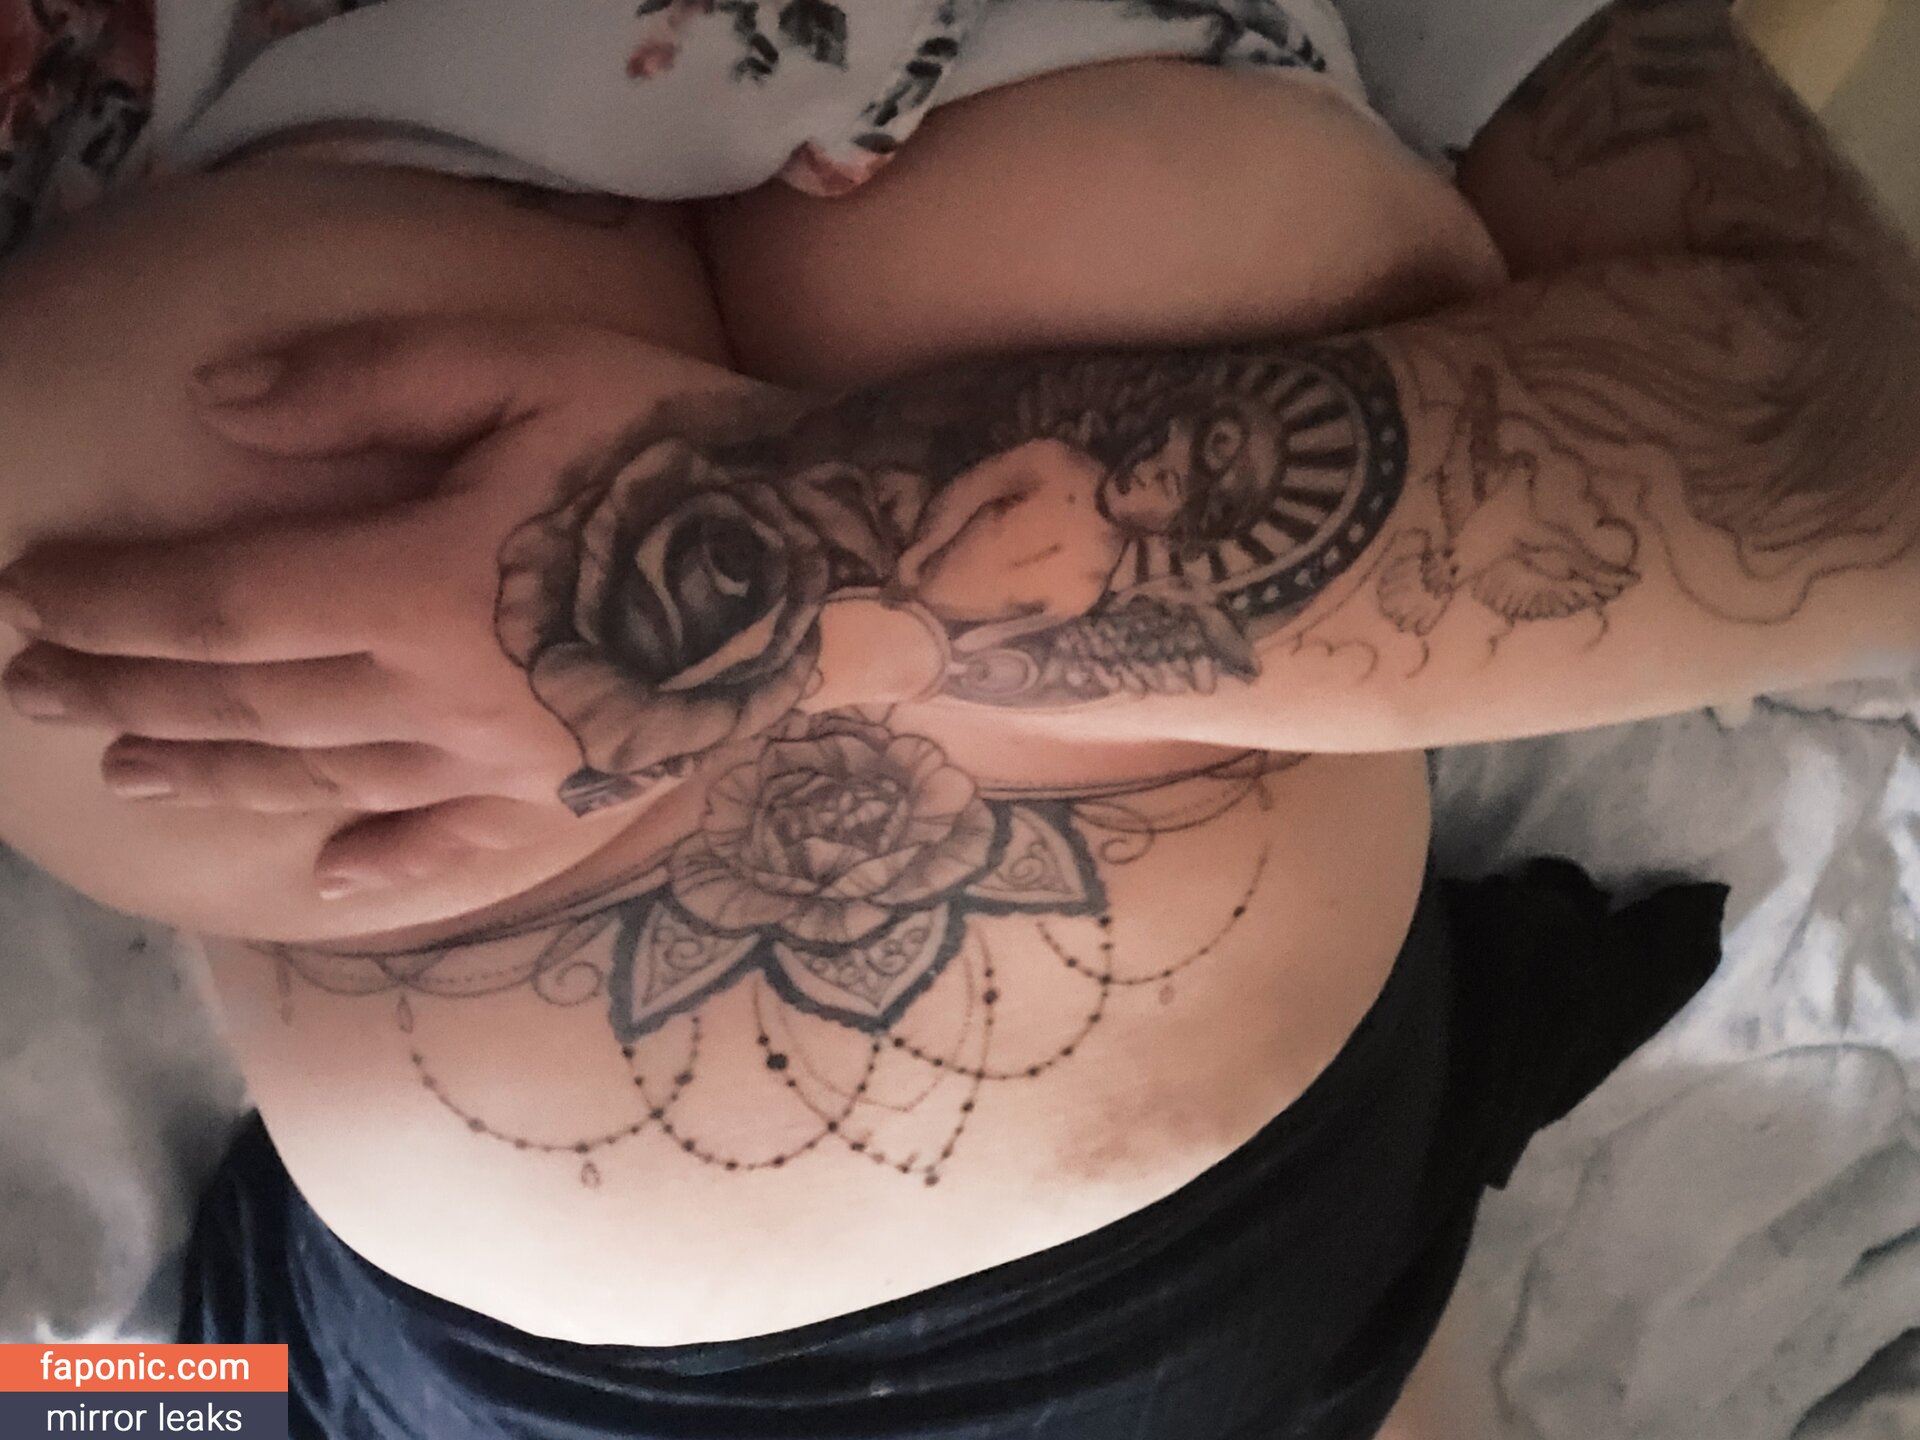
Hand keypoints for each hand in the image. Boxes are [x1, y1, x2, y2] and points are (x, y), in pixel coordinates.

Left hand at [0, 319, 772, 896]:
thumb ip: (367, 381)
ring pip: (324, 779)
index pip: (224, 602)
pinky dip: (383, 868)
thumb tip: (217, 407)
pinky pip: (457, 849)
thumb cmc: (684, 446)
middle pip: (251, 700)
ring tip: (130, 771)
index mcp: (421, 582)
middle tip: (33, 686)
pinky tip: (323, 882)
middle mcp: (441, 696)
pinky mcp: (570, 799)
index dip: (114, 603)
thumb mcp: (528, 365)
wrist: (837, 559)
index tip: (31, 592)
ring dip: (216, 773)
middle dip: (130, 689)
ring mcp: (504, 766)